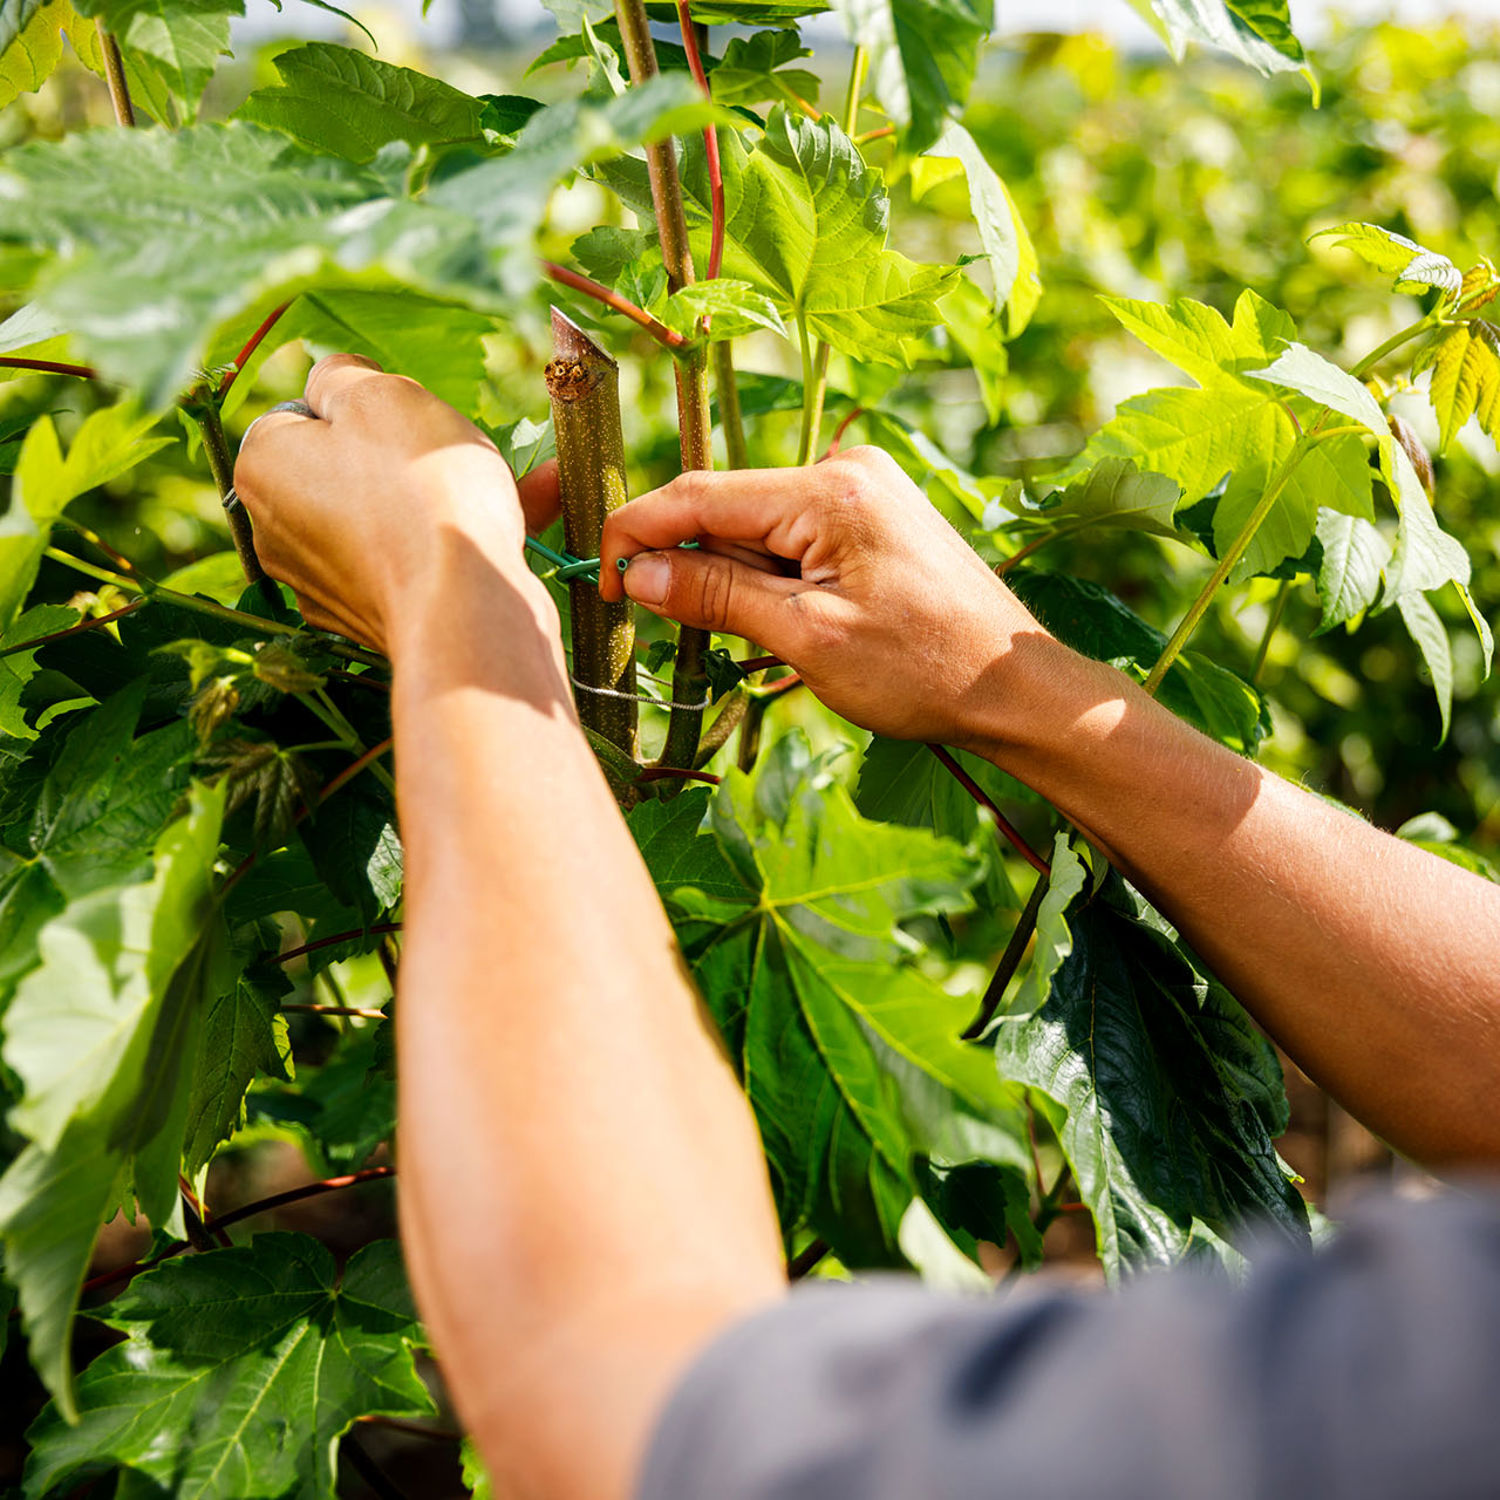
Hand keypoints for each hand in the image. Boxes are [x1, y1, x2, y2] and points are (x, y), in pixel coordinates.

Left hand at [233, 354, 559, 653]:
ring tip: (509, 480)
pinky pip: (413, 564)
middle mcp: (277, 533)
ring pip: (386, 518)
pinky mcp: (373, 621)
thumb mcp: (380, 395)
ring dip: (441, 496)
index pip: (303, 415)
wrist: (465, 608)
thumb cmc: (420, 490)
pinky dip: (454, 543)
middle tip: (452, 449)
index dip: (360, 407)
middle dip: (399, 456)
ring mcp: (324, 585)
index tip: (405, 418)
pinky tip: (524, 516)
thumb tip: (330, 381)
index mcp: (262, 468)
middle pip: (344, 470)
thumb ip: (342, 375)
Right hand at [600, 447, 1048, 745]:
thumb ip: (717, 596)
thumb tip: (636, 573)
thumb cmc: (922, 670)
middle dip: (694, 568)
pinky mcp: (872, 516)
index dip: (636, 535)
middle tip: (690, 637)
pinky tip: (796, 625)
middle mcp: (845, 469)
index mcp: (829, 490)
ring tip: (778, 642)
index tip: (601, 587)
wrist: (1014, 686)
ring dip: (736, 582)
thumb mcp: (807, 639)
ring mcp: (863, 489)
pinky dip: (771, 580)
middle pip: (727, 509)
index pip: (698, 495)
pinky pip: (792, 538)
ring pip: (756, 529)